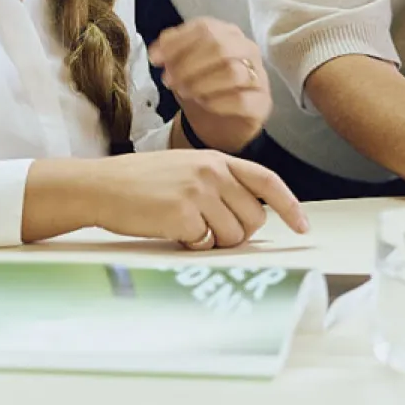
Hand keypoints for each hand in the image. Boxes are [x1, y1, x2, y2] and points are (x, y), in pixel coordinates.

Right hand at [81, 149, 307, 249]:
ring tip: (186, 227)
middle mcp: (211, 172)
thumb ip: (218, 182)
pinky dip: (191, 245)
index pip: (266, 180)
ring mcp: (198, 192)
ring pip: (233, 236)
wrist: (101, 186)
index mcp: (215, 159)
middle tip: (210, 230)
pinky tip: (171, 231)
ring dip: (214, 242)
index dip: (289, 205)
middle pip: (254, 218)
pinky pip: (205, 245)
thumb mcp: (185, 168)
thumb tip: (252, 214)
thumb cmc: (140, 182)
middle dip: (238, 233)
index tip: (303, 227)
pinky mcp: (183, 214)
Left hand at [150, 18, 272, 151]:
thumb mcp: (182, 64)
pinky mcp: (262, 103)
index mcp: (228, 33)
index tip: (155, 59)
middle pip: (220, 47)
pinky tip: (204, 104)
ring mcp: (258, 76)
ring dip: (201, 83)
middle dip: (188, 64)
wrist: (217, 123)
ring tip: (184, 92)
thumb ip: (171, 50)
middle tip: (169, 80)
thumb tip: (157, 50)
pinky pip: (241, 100)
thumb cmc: (201, 86)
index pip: (204, 28)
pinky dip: (217, 102)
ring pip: (233, 72)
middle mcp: (247, 49)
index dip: (177, 42)